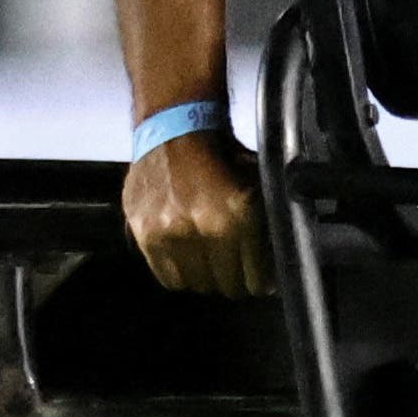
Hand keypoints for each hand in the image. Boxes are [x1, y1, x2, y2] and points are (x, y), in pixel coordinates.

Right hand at [123, 128, 270, 297]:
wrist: (175, 131)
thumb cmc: (220, 156)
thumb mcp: (257, 186)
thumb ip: (265, 227)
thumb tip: (273, 268)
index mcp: (238, 217)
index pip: (254, 280)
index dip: (259, 282)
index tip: (258, 280)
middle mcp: (202, 229)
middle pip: (225, 286)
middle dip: (233, 281)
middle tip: (234, 271)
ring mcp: (169, 234)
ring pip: (195, 284)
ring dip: (205, 278)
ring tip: (208, 264)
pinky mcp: (144, 234)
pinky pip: (166, 276)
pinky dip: (179, 273)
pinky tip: (186, 259)